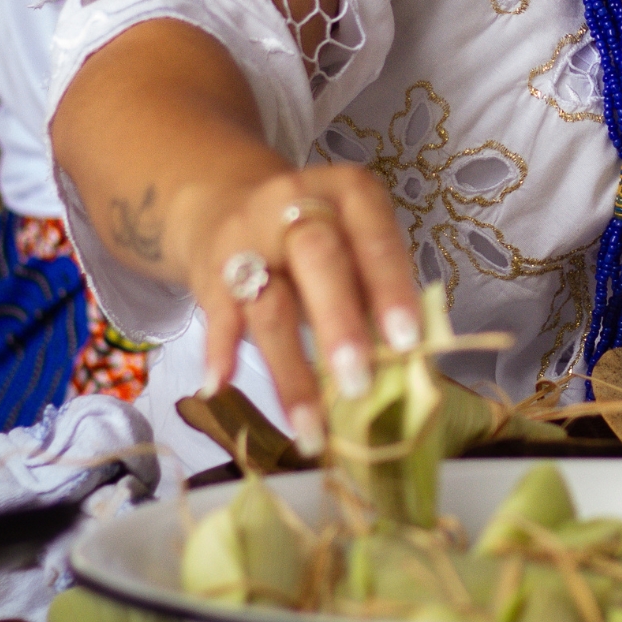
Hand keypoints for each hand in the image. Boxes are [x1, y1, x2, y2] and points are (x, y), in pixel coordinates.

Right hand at [173, 163, 421, 453]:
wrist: (224, 201)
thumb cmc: (316, 238)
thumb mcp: (353, 241)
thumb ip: (378, 291)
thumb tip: (409, 366)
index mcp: (348, 194)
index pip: (373, 235)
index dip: (390, 287)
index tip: (408, 341)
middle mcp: (294, 207)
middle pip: (317, 259)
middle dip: (339, 324)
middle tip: (359, 384)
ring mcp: (247, 240)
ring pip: (269, 304)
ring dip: (290, 370)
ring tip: (310, 427)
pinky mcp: (211, 274)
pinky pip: (217, 316)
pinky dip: (219, 352)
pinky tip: (222, 386)